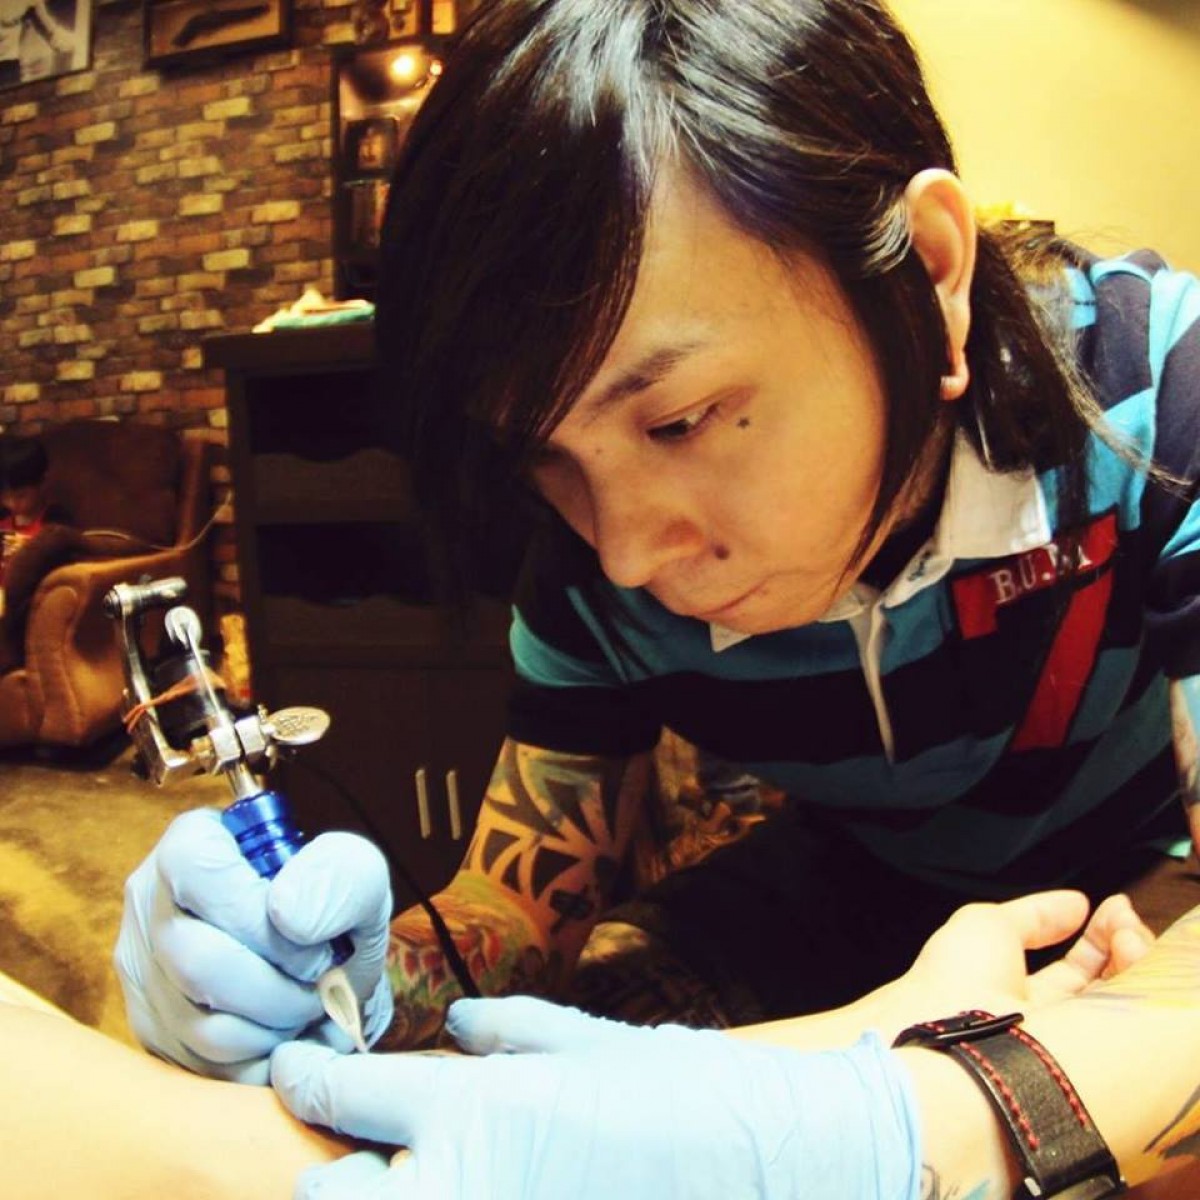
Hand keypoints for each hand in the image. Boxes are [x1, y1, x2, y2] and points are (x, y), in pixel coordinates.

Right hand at [116, 808, 393, 1083]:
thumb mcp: (358, 875)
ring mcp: (142, 970)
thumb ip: (341, 876)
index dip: (258, 916)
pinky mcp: (152, 1028)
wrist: (324, 958)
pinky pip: (204, 1067)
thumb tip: (287, 916)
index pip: (197, 871)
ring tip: (308, 1007)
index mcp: (192, 844)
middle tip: (322, 985)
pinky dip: (262, 1060)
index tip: (314, 945)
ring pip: (201, 1025)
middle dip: (281, 989)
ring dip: (276, 1029)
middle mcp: (150, 904)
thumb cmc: (332, 907)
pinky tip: (286, 1032)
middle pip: (199, 962)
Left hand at [273, 998, 920, 1199]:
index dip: (304, 1076)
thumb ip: (511, 1028)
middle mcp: (463, 1185)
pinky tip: (485, 1180)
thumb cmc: (686, 1095)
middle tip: (360, 1149)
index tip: (292, 1067)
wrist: (773, 1166)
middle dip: (334, 1170)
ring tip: (417, 1171)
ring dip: (386, 1191)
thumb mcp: (593, 1045)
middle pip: (332, 1194)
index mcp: (477, 1110)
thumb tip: (462, 1022)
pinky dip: (448, 1198)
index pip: (346, 1092)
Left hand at [893, 890, 1153, 1036]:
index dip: (1099, 935)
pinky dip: (1140, 979)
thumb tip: (1077, 903)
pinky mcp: (1103, 1061)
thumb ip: (1035, 914)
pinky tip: (1131, 951)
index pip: (1077, 968)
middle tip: (1124, 918)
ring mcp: (1078, 1043)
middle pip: (1108, 983)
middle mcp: (1054, 1023)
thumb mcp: (988, 925)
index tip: (1114, 908)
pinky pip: (1134, 1020)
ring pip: (1125, 1000)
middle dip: (1123, 941)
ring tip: (1128, 934)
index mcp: (1021, 995)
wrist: (961, 1035)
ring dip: (1134, 956)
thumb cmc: (957, 980)